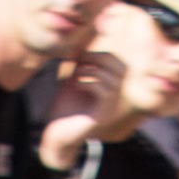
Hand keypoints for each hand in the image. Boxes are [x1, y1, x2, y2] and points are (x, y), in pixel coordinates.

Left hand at [38, 52, 124, 169]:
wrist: (57, 135)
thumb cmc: (64, 108)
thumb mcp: (73, 79)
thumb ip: (80, 63)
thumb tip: (81, 43)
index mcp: (112, 87)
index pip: (117, 61)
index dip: (97, 53)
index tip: (77, 58)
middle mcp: (117, 97)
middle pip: (121, 67)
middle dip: (99, 59)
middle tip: (79, 63)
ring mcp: (113, 107)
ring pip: (113, 78)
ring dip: (90, 71)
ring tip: (75, 76)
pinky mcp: (104, 115)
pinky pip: (105, 91)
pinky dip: (89, 82)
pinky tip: (77, 85)